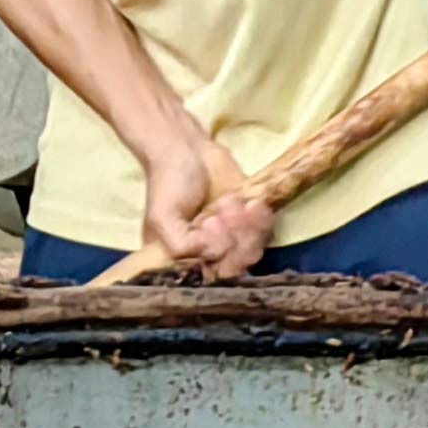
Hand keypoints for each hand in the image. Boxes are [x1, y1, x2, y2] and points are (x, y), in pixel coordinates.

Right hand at [128, 125, 277, 279]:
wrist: (186, 149)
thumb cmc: (168, 183)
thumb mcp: (161, 217)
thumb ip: (180, 245)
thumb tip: (213, 253)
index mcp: (185, 261)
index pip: (209, 278)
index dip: (217, 257)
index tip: (209, 223)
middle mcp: (210, 255)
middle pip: (234, 267)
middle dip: (233, 238)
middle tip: (220, 209)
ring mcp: (233, 240)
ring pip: (252, 251)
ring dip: (247, 227)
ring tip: (229, 201)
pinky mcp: (252, 223)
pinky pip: (266, 233)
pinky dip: (262, 219)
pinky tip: (253, 202)